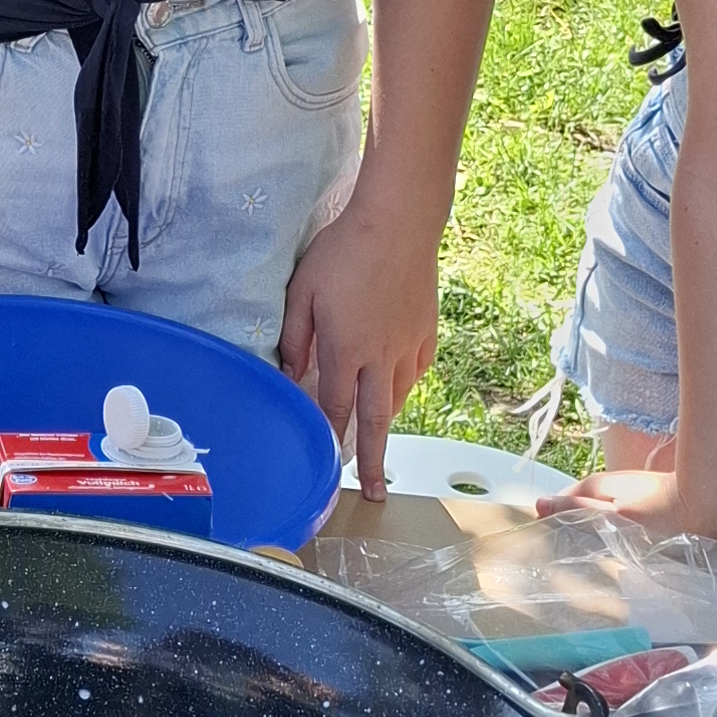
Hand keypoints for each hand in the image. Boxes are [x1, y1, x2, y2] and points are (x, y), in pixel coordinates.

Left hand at [278, 182, 443, 497]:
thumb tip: (290, 376)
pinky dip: (403, 389)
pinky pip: (415, 372)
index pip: (335, 408)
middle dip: (372, 461)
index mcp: (345, 349)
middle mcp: (379, 357)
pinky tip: (396, 391)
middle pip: (374, 421)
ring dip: (384, 424)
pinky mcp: (426, 331)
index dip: (330, 439)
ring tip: (377, 444)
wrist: (399, 223)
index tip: (328, 469)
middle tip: (375, 493)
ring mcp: (407, 346)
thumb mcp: (303, 291)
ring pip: (396, 398)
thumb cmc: (342, 251)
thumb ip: (294, 337)